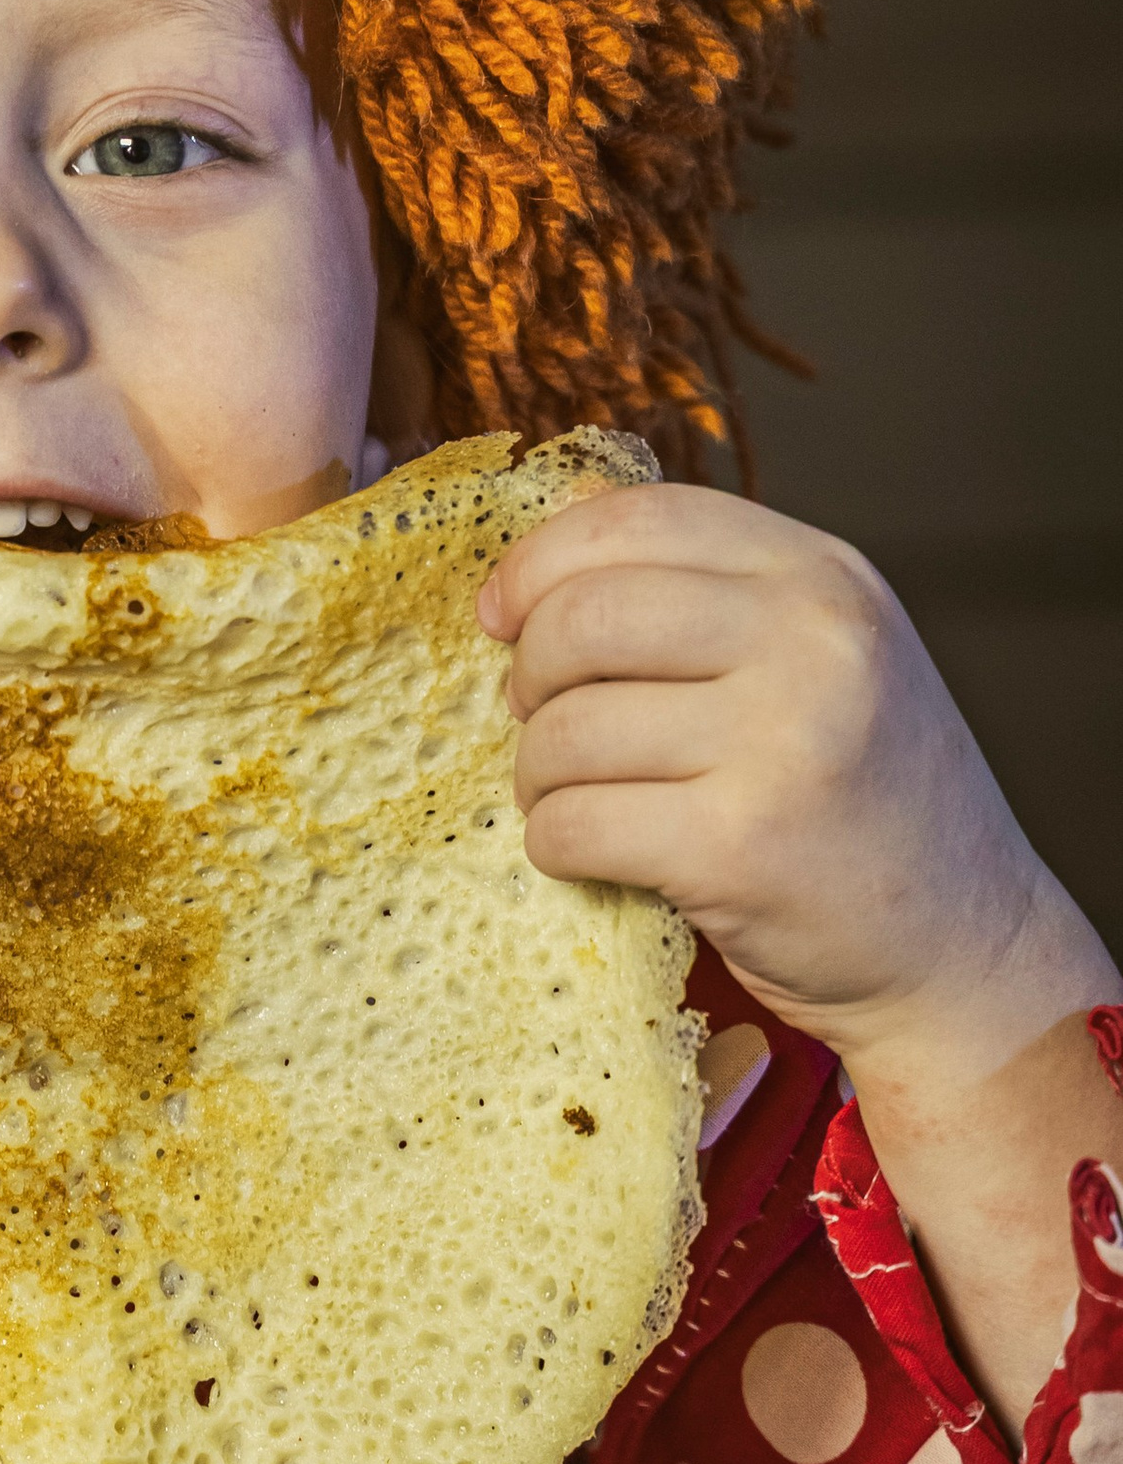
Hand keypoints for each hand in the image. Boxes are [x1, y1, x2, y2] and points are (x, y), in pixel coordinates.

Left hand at [476, 481, 1102, 1069]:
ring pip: (564, 730)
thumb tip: (541, 563)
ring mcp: (780, 741)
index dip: (540, 562)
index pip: (638, 519)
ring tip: (580, 798)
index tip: (502, 614)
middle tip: (548, 726)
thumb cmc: (866, 801)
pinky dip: (557, 845)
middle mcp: (812, 641)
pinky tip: (600, 854)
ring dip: (540, 777)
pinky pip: (574, 824)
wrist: (962, 944)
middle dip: (530, 679)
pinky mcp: (739, 846)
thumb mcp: (824, 658)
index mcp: (823, 576)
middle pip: (582, 618)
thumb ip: (711, 598)